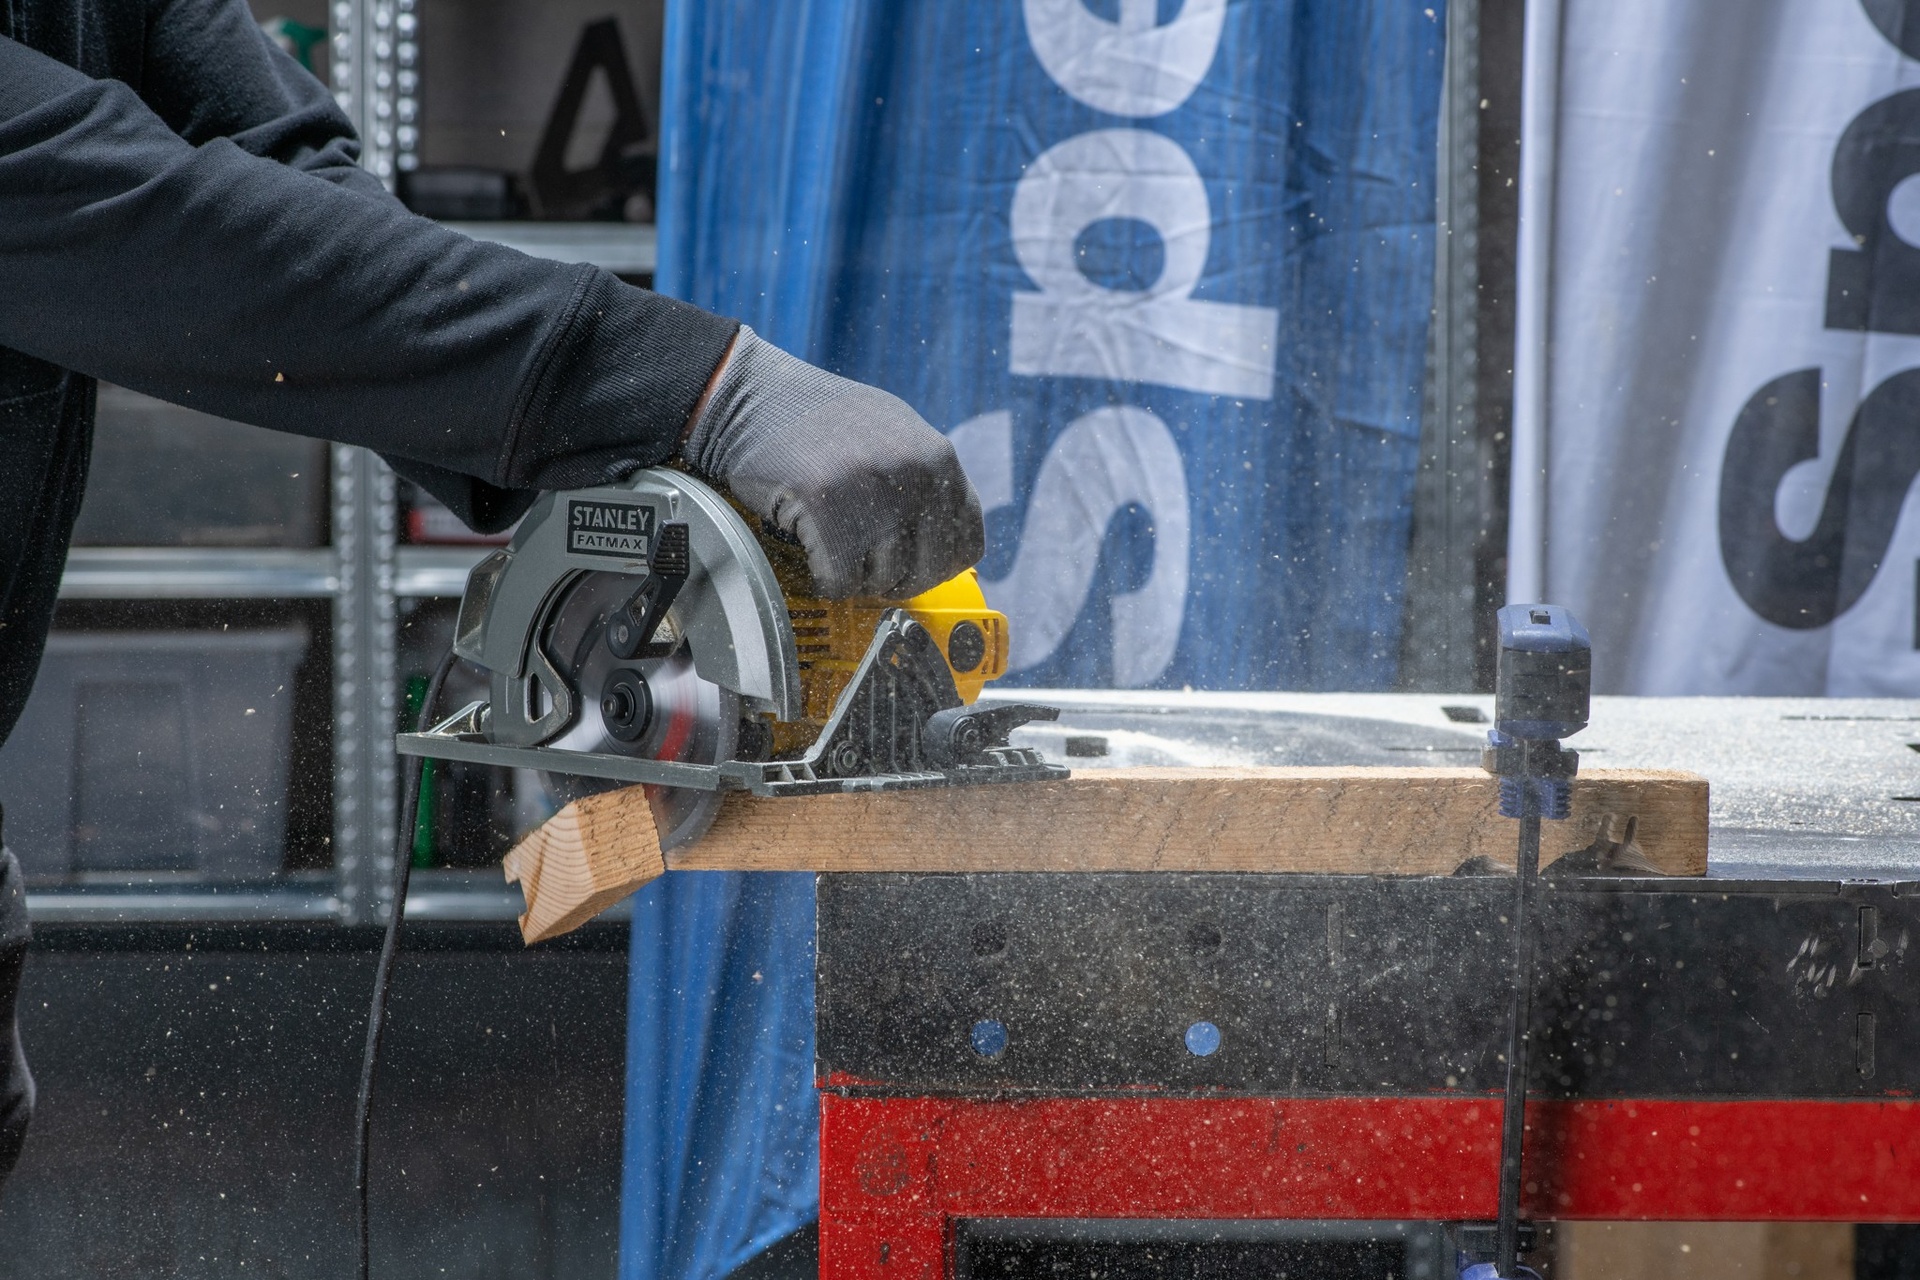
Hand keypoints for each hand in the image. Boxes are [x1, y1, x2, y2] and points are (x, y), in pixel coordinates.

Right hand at [679, 327, 983, 598]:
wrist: (752, 396)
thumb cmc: (819, 421)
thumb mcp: (893, 433)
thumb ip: (925, 480)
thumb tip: (945, 536)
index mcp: (939, 458)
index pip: (966, 545)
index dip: (934, 566)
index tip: (906, 565)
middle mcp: (915, 472)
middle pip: (926, 571)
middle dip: (893, 579)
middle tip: (862, 563)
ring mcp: (873, 489)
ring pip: (883, 579)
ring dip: (855, 577)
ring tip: (833, 546)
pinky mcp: (827, 507)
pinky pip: (841, 579)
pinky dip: (824, 578)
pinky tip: (812, 551)